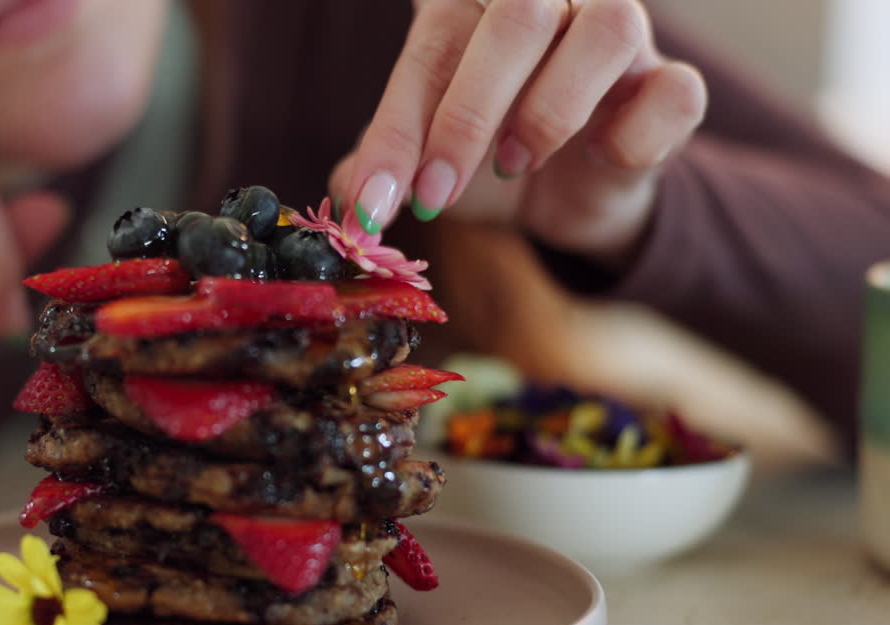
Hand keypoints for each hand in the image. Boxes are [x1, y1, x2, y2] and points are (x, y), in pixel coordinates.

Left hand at [331, 0, 705, 266]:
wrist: (565, 198)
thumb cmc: (484, 159)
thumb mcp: (423, 164)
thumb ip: (381, 170)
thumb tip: (349, 195)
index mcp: (476, 7)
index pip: (434, 40)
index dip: (398, 125)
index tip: (374, 203)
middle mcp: (553, 2)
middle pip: (519, 12)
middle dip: (466, 113)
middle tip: (435, 192)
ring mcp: (621, 38)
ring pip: (608, 26)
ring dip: (551, 107)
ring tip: (514, 162)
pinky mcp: (670, 88)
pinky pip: (677, 91)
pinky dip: (636, 134)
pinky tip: (601, 159)